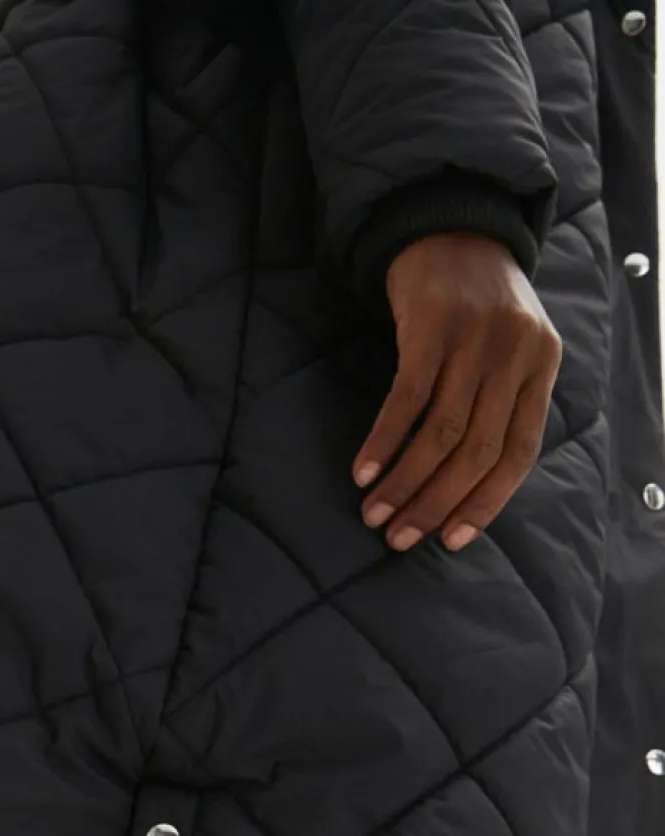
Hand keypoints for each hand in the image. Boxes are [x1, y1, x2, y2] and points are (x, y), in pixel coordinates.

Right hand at [351, 232, 562, 552]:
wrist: (453, 225)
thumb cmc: (478, 303)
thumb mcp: (510, 349)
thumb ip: (503, 403)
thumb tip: (466, 486)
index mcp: (541, 367)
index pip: (518, 453)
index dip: (484, 503)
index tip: (450, 541)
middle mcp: (515, 354)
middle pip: (475, 451)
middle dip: (434, 503)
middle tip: (398, 538)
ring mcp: (475, 338)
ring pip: (440, 432)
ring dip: (404, 482)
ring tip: (374, 513)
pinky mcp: (433, 324)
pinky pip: (407, 399)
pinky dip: (383, 441)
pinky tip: (363, 471)